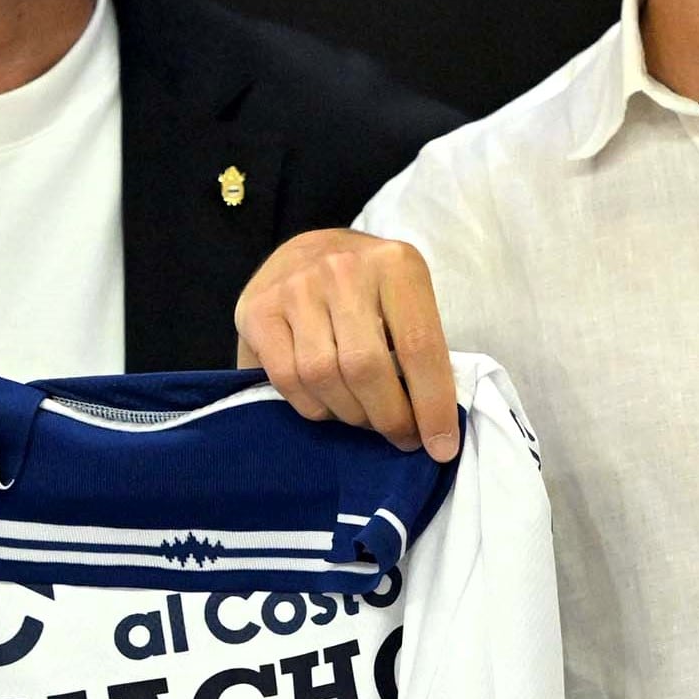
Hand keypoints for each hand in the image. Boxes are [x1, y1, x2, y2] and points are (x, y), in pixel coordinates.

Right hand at [235, 228, 457, 458]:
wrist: (309, 250)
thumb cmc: (370, 287)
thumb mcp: (406, 297)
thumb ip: (420, 345)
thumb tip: (435, 423)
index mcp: (395, 264)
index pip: (419, 346)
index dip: (432, 405)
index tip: (441, 448)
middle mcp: (342, 270)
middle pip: (366, 368)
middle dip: (389, 417)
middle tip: (401, 437)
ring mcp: (295, 288)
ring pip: (323, 377)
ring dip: (350, 414)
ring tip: (365, 417)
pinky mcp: (257, 310)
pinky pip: (287, 380)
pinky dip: (314, 407)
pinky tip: (329, 405)